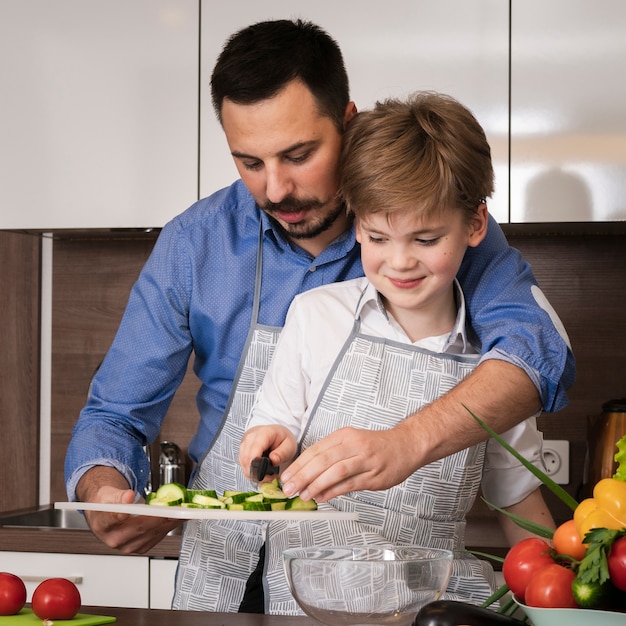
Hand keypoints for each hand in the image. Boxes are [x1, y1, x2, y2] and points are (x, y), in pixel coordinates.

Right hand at [77, 466, 180, 553]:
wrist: (107, 514)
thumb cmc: (107, 504)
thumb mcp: (108, 494)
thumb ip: (119, 495)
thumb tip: (129, 496)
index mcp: (103, 524)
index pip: (113, 520)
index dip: (124, 516)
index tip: (132, 511)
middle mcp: (116, 539)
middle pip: (140, 528)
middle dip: (160, 518)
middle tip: (174, 509)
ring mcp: (129, 545)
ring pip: (152, 534)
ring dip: (169, 523)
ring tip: (182, 512)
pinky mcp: (141, 547)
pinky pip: (157, 537)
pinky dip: (169, 526)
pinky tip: (178, 518)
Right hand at [239, 425, 297, 478]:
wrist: (277, 434)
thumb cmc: (283, 439)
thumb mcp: (289, 446)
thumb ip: (282, 453)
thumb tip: (273, 460)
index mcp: (264, 433)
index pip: (254, 448)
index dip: (256, 464)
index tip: (264, 475)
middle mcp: (251, 436)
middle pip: (246, 458)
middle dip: (256, 472)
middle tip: (269, 478)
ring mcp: (245, 443)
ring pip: (242, 462)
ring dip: (252, 472)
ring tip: (266, 475)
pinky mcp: (243, 449)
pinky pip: (242, 463)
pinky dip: (249, 470)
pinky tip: (259, 472)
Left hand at [280, 426, 416, 501]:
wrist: (406, 445)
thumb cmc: (376, 446)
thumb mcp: (351, 441)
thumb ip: (331, 455)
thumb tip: (307, 474)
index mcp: (344, 435)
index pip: (315, 450)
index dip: (298, 464)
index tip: (286, 476)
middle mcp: (353, 445)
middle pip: (322, 460)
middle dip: (302, 476)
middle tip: (288, 488)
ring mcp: (364, 460)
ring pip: (335, 472)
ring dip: (315, 485)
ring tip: (302, 495)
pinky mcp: (374, 476)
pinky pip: (349, 485)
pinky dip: (332, 492)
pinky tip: (321, 497)